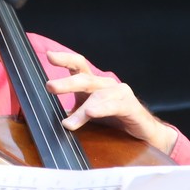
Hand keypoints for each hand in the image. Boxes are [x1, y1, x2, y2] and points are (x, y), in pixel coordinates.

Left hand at [44, 49, 177, 154]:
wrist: (144, 133)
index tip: (49, 56)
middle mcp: (105, 85)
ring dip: (81, 111)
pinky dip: (101, 109)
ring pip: (97, 96)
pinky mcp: (130, 106)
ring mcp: (119, 93)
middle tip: (50, 86)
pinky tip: (91, 113)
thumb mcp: (87, 116)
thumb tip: (44, 116)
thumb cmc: (114, 121)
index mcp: (93, 84)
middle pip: (85, 78)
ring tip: (68, 123)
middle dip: (66, 83)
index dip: (64, 59)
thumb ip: (71, 112)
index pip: (78, 66)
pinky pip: (114, 106)